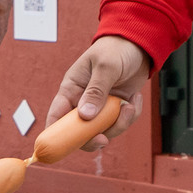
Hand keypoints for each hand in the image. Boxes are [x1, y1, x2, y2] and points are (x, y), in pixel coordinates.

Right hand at [43, 35, 151, 152]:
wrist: (138, 44)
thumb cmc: (115, 49)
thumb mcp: (106, 67)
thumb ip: (96, 91)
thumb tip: (85, 116)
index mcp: (71, 89)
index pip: (56, 115)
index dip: (54, 134)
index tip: (61, 147)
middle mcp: (82, 101)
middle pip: (79, 132)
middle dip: (92, 138)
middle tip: (103, 140)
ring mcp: (100, 107)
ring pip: (103, 131)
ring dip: (119, 125)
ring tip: (129, 105)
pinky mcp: (116, 109)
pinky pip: (121, 124)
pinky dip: (131, 116)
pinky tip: (135, 99)